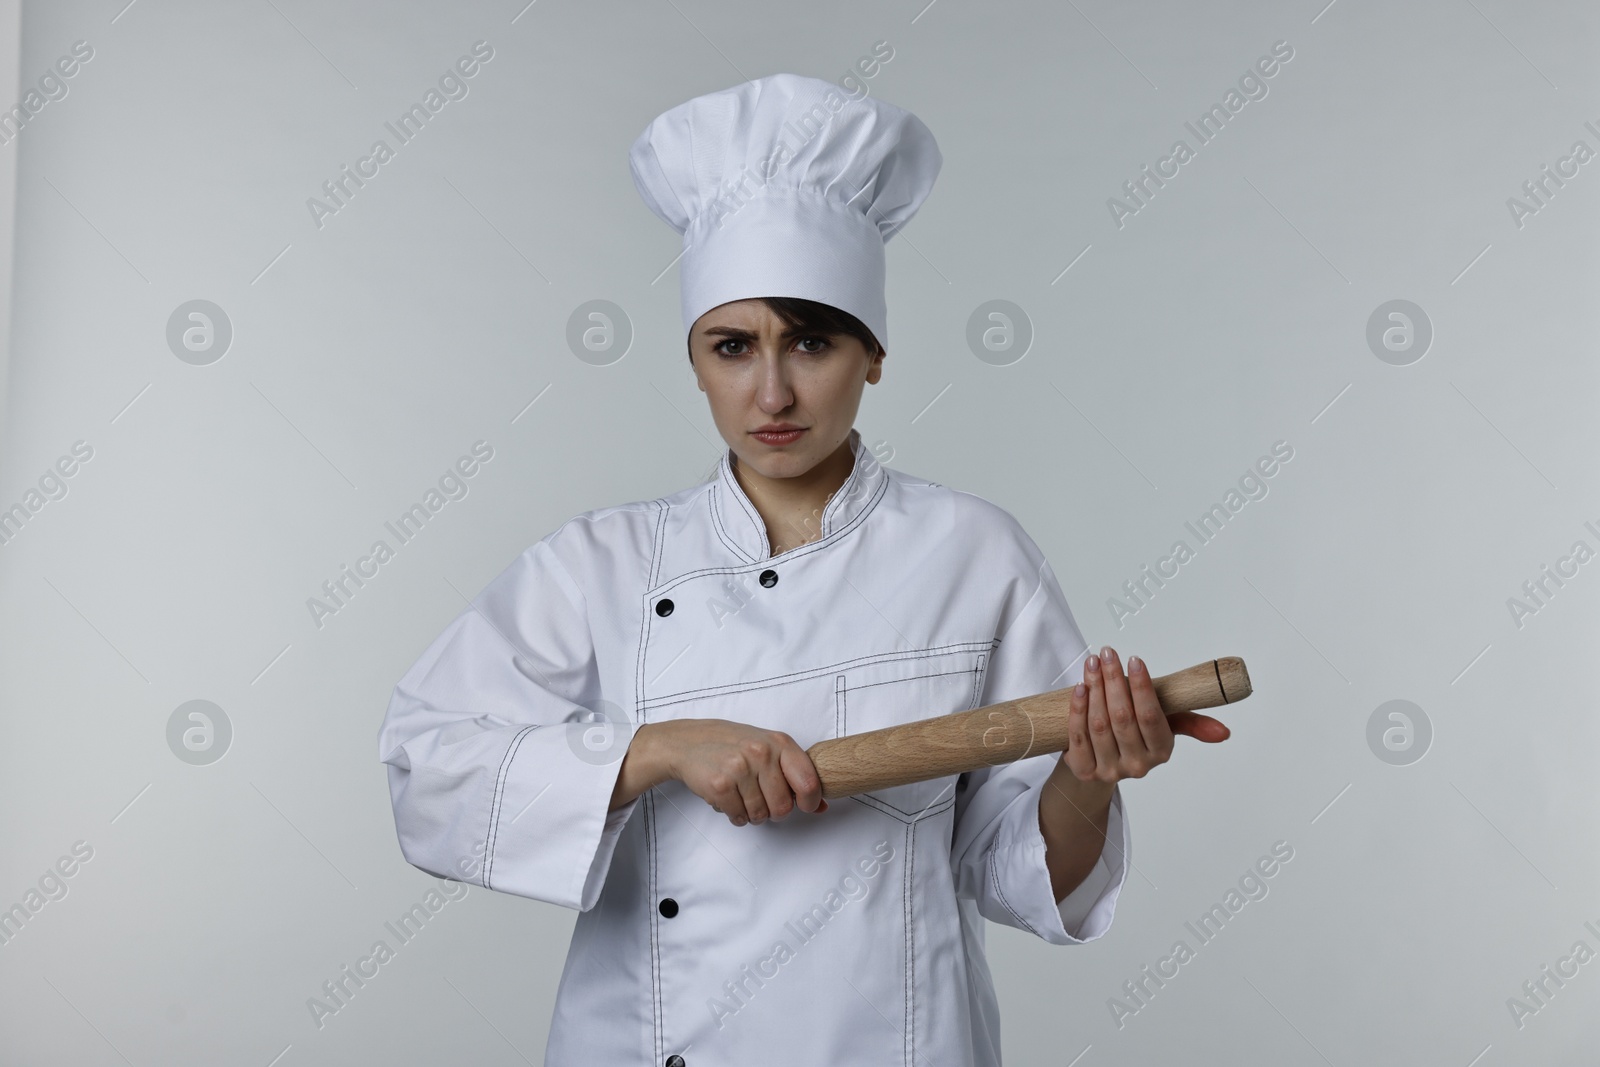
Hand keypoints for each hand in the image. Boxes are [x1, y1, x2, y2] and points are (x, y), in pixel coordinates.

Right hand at [656, 718, 828, 825]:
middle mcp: (762, 753)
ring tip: (742, 795)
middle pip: (783, 807)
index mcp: (780, 743)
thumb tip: (821, 806)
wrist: (688, 741)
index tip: (804, 806)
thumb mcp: (768, 748)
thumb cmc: (733, 745)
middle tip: (763, 800)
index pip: (809, 782)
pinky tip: (728, 798)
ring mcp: (740, 768)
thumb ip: (795, 773)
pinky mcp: (720, 784)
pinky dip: (735, 815)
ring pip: (760, 815)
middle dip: (774, 811)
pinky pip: (739, 817)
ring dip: (752, 813)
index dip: (810, 802)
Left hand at [1060, 646, 1230, 783]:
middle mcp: (1137, 765)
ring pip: (1099, 725)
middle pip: (1122, 718)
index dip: (1142, 688)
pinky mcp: (1084, 770)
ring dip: (1094, 689)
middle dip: (1114, 681)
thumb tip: (1225, 732)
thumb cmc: (1136, 735)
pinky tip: (1080, 688)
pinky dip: (1078, 710)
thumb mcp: (1165, 727)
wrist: (1100, 764)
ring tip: (1093, 663)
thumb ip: (1191, 722)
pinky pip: (1078, 736)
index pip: (1151, 717)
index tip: (1134, 660)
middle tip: (1108, 653)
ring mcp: (1109, 770)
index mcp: (1160, 751)